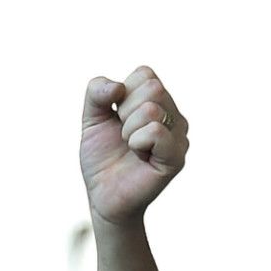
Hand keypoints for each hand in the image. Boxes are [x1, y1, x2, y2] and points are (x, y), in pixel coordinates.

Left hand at [80, 67, 188, 227]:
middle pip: (153, 87)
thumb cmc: (102, 159)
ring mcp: (179, 136)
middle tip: (124, 136)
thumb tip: (117, 86)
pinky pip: (156, 132)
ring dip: (128, 131)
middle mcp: (173, 115)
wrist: (103, 197)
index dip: (122, 94)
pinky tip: (139, 156)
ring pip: (152, 110)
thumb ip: (96, 93)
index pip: (145, 74)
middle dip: (126, 112)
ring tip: (131, 148)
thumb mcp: (91, 119)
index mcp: (157, 101)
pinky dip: (136, 142)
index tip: (118, 119)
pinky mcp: (176, 157)